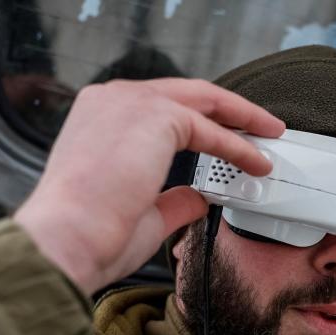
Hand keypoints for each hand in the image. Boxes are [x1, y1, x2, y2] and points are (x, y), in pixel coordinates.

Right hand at [14, 78, 284, 295]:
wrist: (67, 239)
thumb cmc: (89, 234)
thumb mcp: (141, 212)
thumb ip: (173, 199)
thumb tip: (199, 197)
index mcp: (99, 118)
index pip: (160, 108)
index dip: (198, 122)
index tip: (226, 137)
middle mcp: (111, 100)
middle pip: (186, 94)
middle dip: (228, 110)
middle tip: (260, 127)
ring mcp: (131, 102)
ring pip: (202, 100)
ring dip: (241, 119)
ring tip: (269, 137)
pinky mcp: (154, 116)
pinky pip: (209, 129)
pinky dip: (237, 146)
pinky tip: (255, 162)